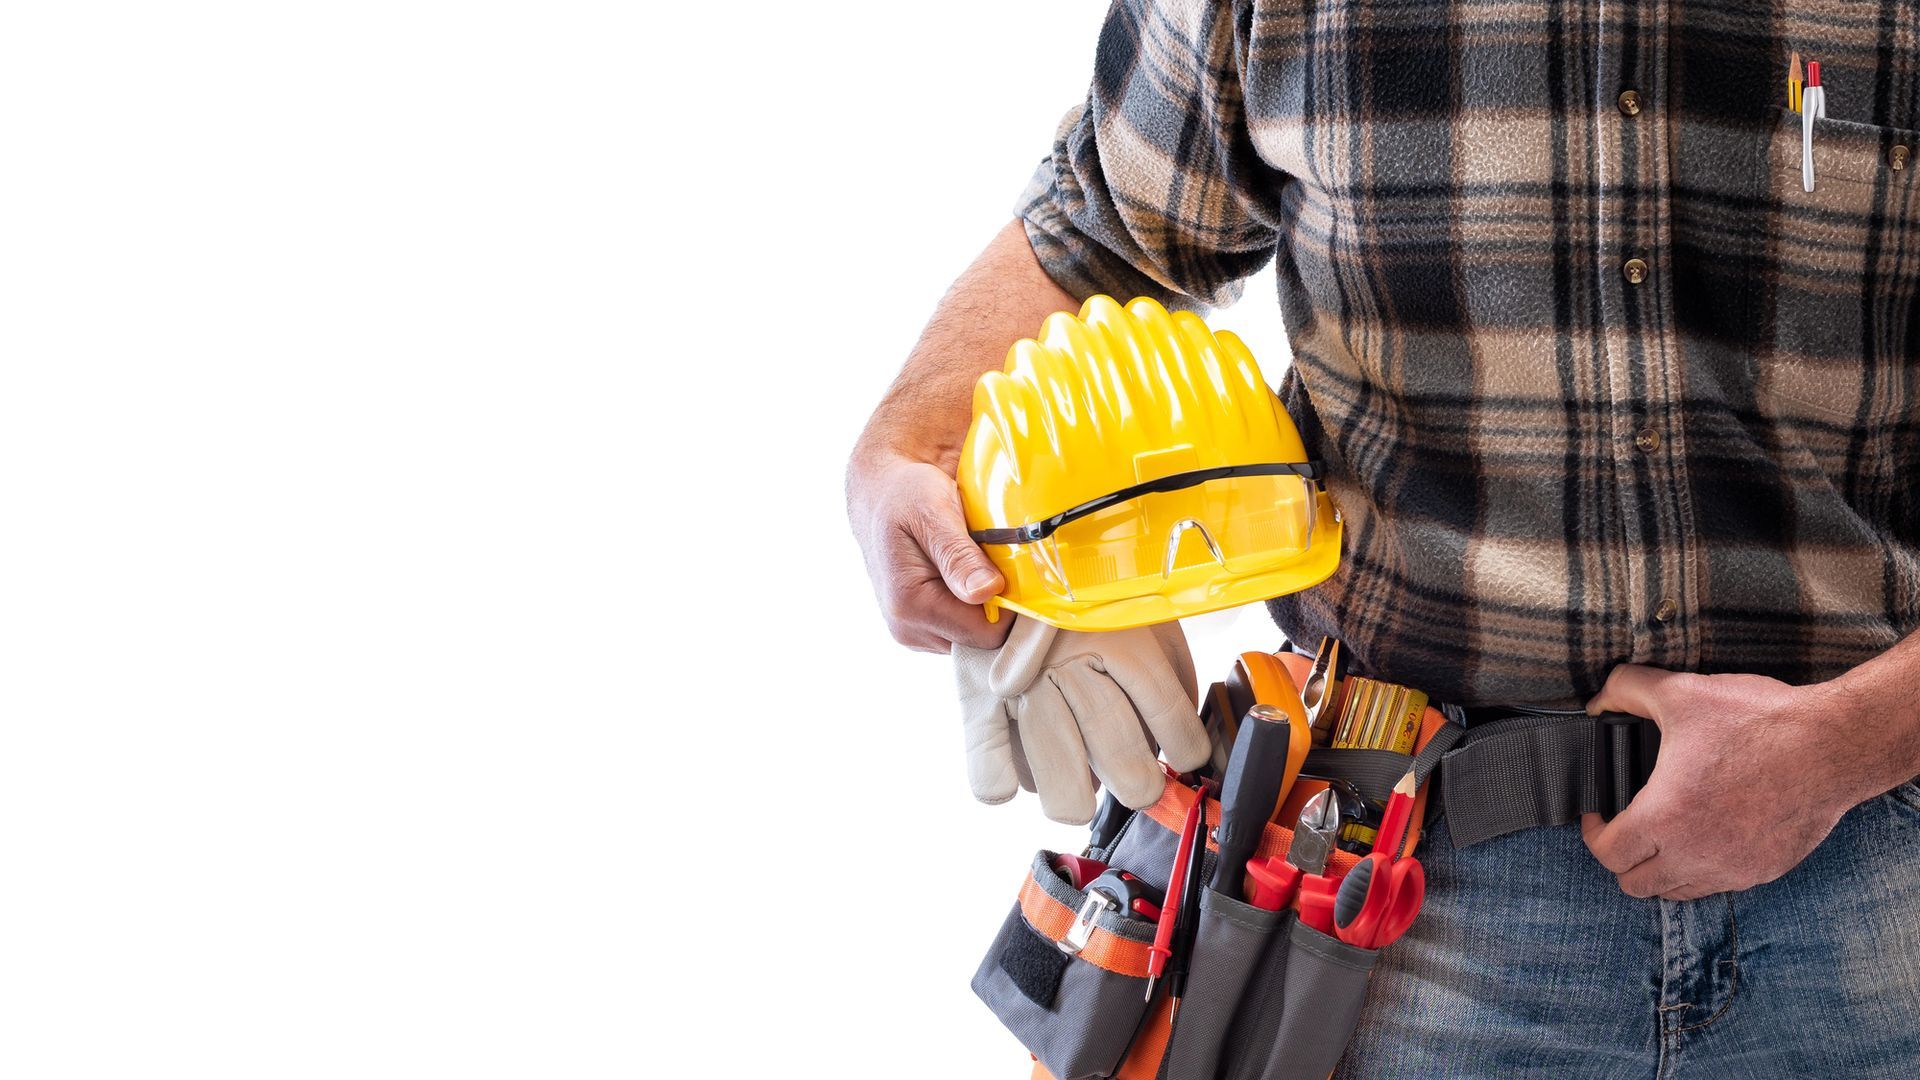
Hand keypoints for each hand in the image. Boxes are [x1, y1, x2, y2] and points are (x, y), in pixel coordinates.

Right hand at [846, 453, 1009, 652]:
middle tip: (998, 563)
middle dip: (998, 606)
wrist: (879, 495)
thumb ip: (959, 556)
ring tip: (978, 565)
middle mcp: (907, 627)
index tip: (1020, 574)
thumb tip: (988, 590)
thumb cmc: (904, 495)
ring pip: (973, 637)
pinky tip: (967, 575)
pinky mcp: (919, 627)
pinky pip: (960, 630)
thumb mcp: (933, 512)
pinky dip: (971, 606)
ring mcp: (912, 631)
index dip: (1011, 607)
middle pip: (981, 641)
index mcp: (910, 604)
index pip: (986, 634)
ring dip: (985, 606)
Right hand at [955, 616, 1209, 823]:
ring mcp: (1022, 679)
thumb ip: (1164, 671)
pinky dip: (1001, 783)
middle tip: (1138, 787)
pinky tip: (1019, 782)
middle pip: (1116, 747)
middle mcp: (1072, 658)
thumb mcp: (1137, 615)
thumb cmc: (1083, 598)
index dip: (1185, 747)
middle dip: (1136, 783)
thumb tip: (1177, 741)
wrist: (1007, 559)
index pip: (1166, 710)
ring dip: (1076, 798)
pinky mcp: (977, 692)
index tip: (1186, 757)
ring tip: (1081, 801)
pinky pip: (990, 764)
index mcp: (1122, 635)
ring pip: (1058, 769)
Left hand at [1580, 665, 1854, 900]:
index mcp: (1665, 818)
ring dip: (1661, 869)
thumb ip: (1626, 690)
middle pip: (1636, 884)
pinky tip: (1705, 837)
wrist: (1833, 745)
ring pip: (1678, 891)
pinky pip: (1719, 885)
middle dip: (1623, 858)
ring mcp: (1733, 869)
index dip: (1593, 832)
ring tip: (1662, 834)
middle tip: (1627, 827)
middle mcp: (1696, 855)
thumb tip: (1598, 701)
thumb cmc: (1759, 722)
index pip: (1608, 854)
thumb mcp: (1681, 692)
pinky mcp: (1765, 870)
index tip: (1599, 813)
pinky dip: (1701, 870)